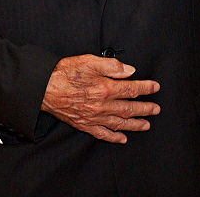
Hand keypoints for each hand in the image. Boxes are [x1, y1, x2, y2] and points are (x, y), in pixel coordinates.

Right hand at [41, 54, 159, 143]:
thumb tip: (129, 71)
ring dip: (135, 124)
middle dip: (145, 108)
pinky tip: (122, 138)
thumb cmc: (64, 73)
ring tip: (146, 124)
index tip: (154, 87)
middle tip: (156, 109)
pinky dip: (114, 137)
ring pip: (120, 123)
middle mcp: (102, 105)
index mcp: (105, 88)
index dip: (145, 88)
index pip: (131, 89)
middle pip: (129, 108)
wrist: (43, 88)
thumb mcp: (89, 60)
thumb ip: (111, 65)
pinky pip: (102, 134)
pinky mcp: (84, 124)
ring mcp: (93, 117)